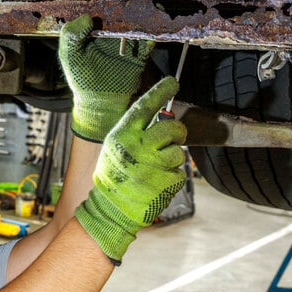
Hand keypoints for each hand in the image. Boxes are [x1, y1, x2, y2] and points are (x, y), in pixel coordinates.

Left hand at [58, 14, 154, 141]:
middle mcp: (111, 34)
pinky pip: (147, 43)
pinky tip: (149, 33)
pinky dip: (150, 37)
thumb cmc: (81, 79)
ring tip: (143, 13)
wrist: (100, 103)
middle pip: (122, 15)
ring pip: (136, 26)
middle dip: (127, 7)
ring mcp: (126, 44)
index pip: (101, 11)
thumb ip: (71, 36)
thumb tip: (87, 18)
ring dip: (141, 20)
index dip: (106, 2)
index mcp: (93, 31)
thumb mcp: (69, 56)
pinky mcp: (139, 55)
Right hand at [75, 77, 186, 261]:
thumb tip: (159, 117)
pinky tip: (158, 182)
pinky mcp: (165, 182)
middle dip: (178, 132)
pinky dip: (173, 177)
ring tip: (158, 168)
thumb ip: (135, 132)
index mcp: (123, 135)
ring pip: (179, 152)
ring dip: (173, 159)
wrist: (111, 209)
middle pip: (172, 128)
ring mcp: (152, 166)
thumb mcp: (115, 148)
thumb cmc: (114, 176)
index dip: (160, 92)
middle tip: (174, 138)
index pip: (145, 107)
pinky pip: (180, 172)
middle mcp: (138, 147)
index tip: (172, 82)